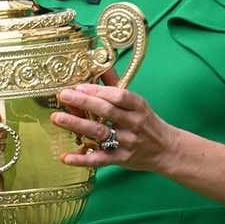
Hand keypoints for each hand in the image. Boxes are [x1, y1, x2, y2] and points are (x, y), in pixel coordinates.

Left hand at [51, 82, 177, 172]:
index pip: (119, 96)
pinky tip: (66, 157)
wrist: (167, 150)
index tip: (79, 85)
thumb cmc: (147, 123)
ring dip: (77, 125)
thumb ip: (116, 87)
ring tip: (57, 118)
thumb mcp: (137, 104)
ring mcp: (127, 143)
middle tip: (63, 95)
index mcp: (138, 106)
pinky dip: (82, 159)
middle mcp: (134, 123)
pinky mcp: (121, 160)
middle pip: (107, 112)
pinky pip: (100, 160)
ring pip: (100, 133)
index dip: (99, 90)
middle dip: (83, 102)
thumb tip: (101, 63)